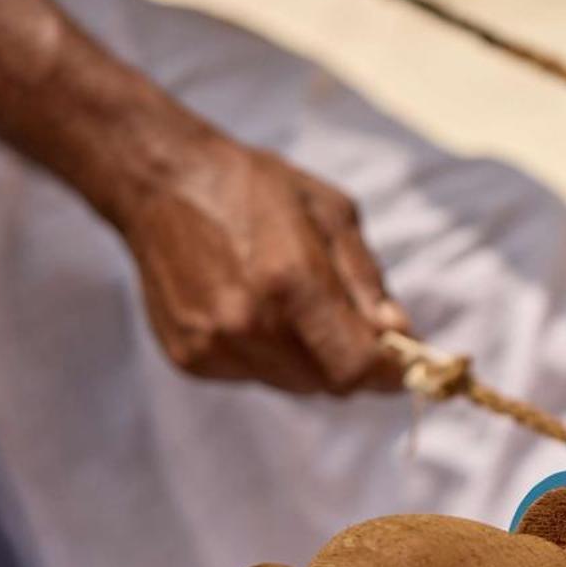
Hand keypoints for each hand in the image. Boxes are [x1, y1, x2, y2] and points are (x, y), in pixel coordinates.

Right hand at [116, 133, 408, 394]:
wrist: (161, 182)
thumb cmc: (255, 188)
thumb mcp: (331, 213)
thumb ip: (367, 281)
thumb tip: (399, 333)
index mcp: (291, 282)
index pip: (356, 368)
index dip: (389, 372)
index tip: (404, 362)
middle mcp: (250, 323)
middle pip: (328, 383)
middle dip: (350, 361)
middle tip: (349, 325)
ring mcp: (214, 344)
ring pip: (292, 383)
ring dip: (309, 359)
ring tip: (291, 305)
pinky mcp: (189, 358)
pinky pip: (253, 375)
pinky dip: (267, 355)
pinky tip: (252, 309)